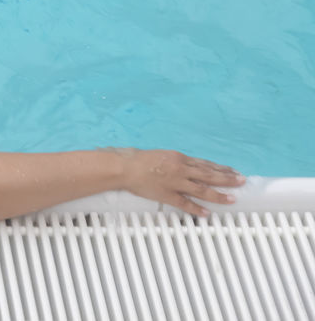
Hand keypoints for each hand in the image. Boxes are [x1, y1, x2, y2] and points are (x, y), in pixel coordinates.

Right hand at [115, 148, 244, 215]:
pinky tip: (207, 213)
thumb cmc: (142, 160)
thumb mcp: (164, 155)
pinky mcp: (167, 194)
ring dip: (218, 195)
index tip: (233, 171)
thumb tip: (193, 167)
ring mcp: (175, 183)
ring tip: (232, 199)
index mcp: (180, 158)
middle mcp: (180, 169)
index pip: (206, 164)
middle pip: (209, 175)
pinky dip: (196, 208)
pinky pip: (185, 203)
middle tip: (241, 181)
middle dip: (227, 179)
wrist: (125, 167)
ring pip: (201, 189)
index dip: (221, 169)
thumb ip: (179, 162)